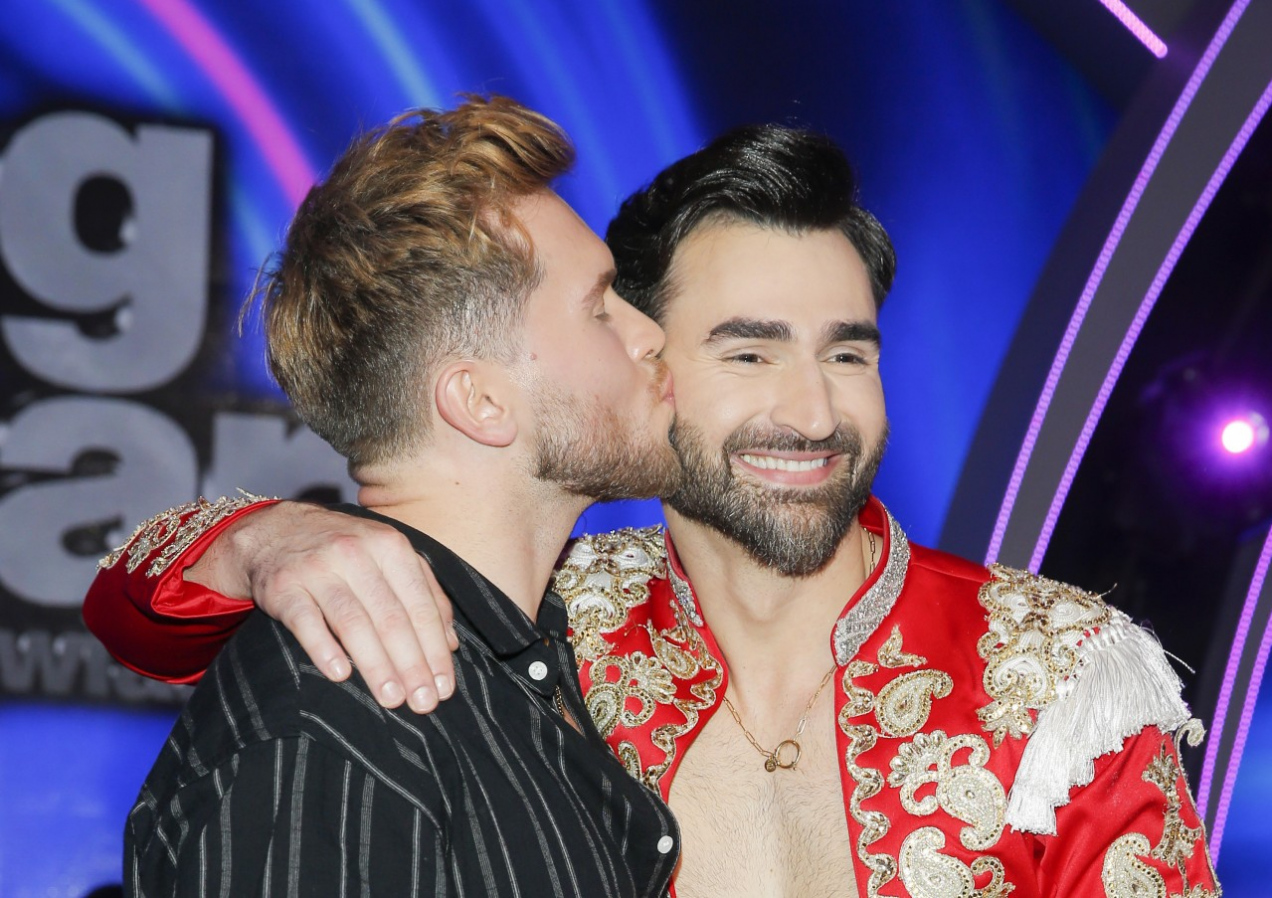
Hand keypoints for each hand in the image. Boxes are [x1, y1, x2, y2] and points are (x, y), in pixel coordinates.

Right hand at [191, 501, 457, 712]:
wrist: (276, 531)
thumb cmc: (346, 552)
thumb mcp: (389, 558)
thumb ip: (425, 593)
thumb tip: (451, 644)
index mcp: (390, 547)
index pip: (421, 606)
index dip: (434, 649)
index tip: (444, 687)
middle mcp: (356, 553)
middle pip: (391, 617)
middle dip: (411, 664)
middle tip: (423, 703)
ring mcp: (318, 569)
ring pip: (353, 622)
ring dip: (375, 664)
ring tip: (392, 698)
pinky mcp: (284, 586)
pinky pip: (305, 621)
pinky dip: (323, 648)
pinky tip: (340, 675)